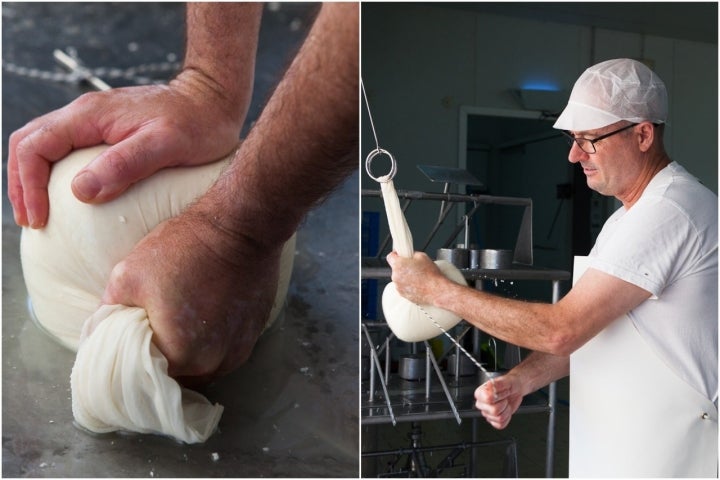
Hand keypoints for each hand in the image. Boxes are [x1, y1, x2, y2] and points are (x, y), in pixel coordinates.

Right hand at [8, 68, 247, 227]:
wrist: (214, 99)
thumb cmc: (198, 123)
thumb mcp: (166, 145)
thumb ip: (125, 165)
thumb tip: (80, 191)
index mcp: (90, 115)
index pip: (35, 146)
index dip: (28, 185)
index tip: (39, 220)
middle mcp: (85, 113)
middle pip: (29, 143)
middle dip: (22, 184)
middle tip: (32, 221)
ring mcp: (94, 120)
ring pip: (43, 145)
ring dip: (33, 178)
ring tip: (40, 214)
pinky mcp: (106, 129)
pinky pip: (65, 149)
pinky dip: (53, 173)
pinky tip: (66, 197)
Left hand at [99, 205, 284, 384]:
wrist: (240, 227)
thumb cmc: (185, 248)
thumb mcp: (128, 275)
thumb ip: (108, 312)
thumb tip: (99, 332)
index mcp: (182, 355)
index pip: (146, 378)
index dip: (134, 361)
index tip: (129, 342)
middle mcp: (215, 362)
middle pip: (178, 377)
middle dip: (162, 359)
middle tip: (151, 331)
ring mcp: (239, 350)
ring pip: (203, 367)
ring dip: (189, 353)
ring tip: (179, 324)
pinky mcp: (254, 334)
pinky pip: (224, 351)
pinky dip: (211, 341)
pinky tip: (203, 316)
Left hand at [386, 251, 448, 304]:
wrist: (437, 291)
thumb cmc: (431, 275)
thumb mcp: (422, 256)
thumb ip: (412, 254)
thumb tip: (409, 255)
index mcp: (399, 265)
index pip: (390, 256)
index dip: (395, 255)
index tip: (399, 255)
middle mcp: (396, 276)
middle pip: (395, 268)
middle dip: (403, 266)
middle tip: (413, 266)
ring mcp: (398, 286)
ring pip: (399, 278)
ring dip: (405, 276)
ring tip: (417, 277)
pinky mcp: (402, 294)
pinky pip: (402, 286)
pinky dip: (407, 285)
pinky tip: (417, 284)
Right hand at [474, 373, 523, 429]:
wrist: (516, 389)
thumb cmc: (509, 384)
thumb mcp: (506, 381)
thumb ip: (498, 384)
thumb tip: (491, 387)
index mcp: (480, 393)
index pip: (487, 399)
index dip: (498, 396)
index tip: (502, 392)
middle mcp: (481, 404)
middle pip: (493, 410)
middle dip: (504, 404)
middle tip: (504, 398)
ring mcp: (487, 413)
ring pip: (498, 418)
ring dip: (506, 411)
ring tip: (505, 404)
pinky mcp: (493, 420)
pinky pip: (500, 425)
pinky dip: (507, 418)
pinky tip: (506, 410)